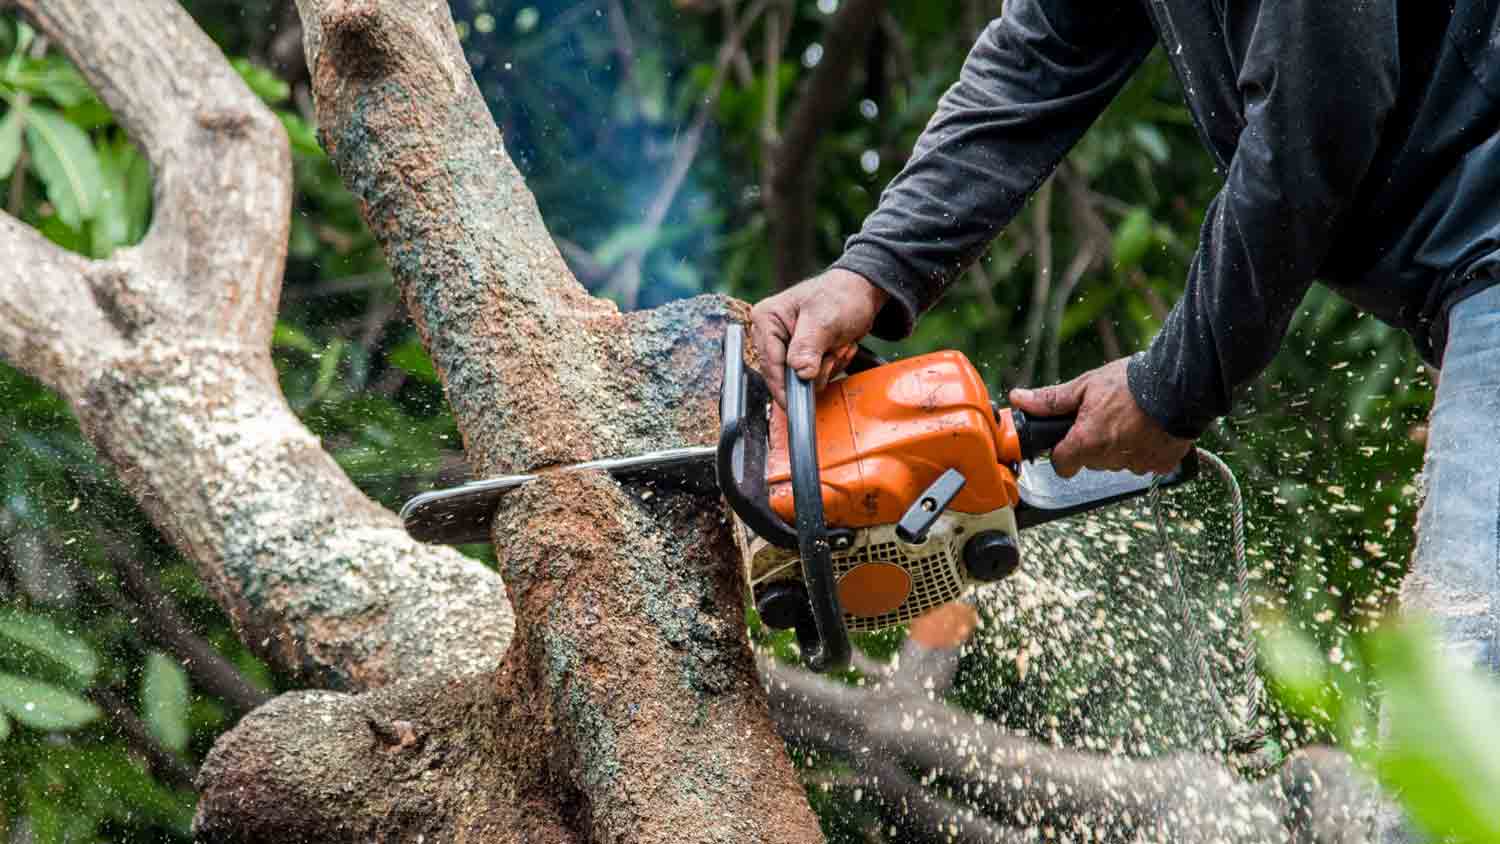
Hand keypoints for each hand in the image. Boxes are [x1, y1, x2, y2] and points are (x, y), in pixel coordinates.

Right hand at [749, 268, 888, 406]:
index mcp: (767, 319)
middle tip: (833, 351)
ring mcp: (787, 346)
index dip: (783, 385)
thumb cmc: (841, 295)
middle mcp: (771, 334)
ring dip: (827, 366)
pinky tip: (838, 349)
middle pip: (784, 374)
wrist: (861, 294)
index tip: (794, 405)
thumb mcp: (824, 319)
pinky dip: (831, 367)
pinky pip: (813, 377)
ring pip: (802, 379)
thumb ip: (808, 346)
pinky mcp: (801, 356)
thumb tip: (800, 372)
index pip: (769, 362)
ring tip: (838, 345)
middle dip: (815, 368)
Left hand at [1008, 358, 1193, 477]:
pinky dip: (1144, 449)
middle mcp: (1110, 459)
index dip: (1063, 452)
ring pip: (1117, 462)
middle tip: (1106, 417)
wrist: (1180, 384)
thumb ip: (1051, 400)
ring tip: (1130, 419)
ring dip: (1119, 446)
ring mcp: (1137, 464)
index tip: (1070, 439)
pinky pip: (1144, 463)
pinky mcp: (1161, 465)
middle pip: (1091, 461)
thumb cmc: (1132, 383)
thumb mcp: (1085, 385)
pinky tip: (1149, 428)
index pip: (1062, 464)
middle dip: (1093, 444)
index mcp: (1086, 442)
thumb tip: (1019, 399)